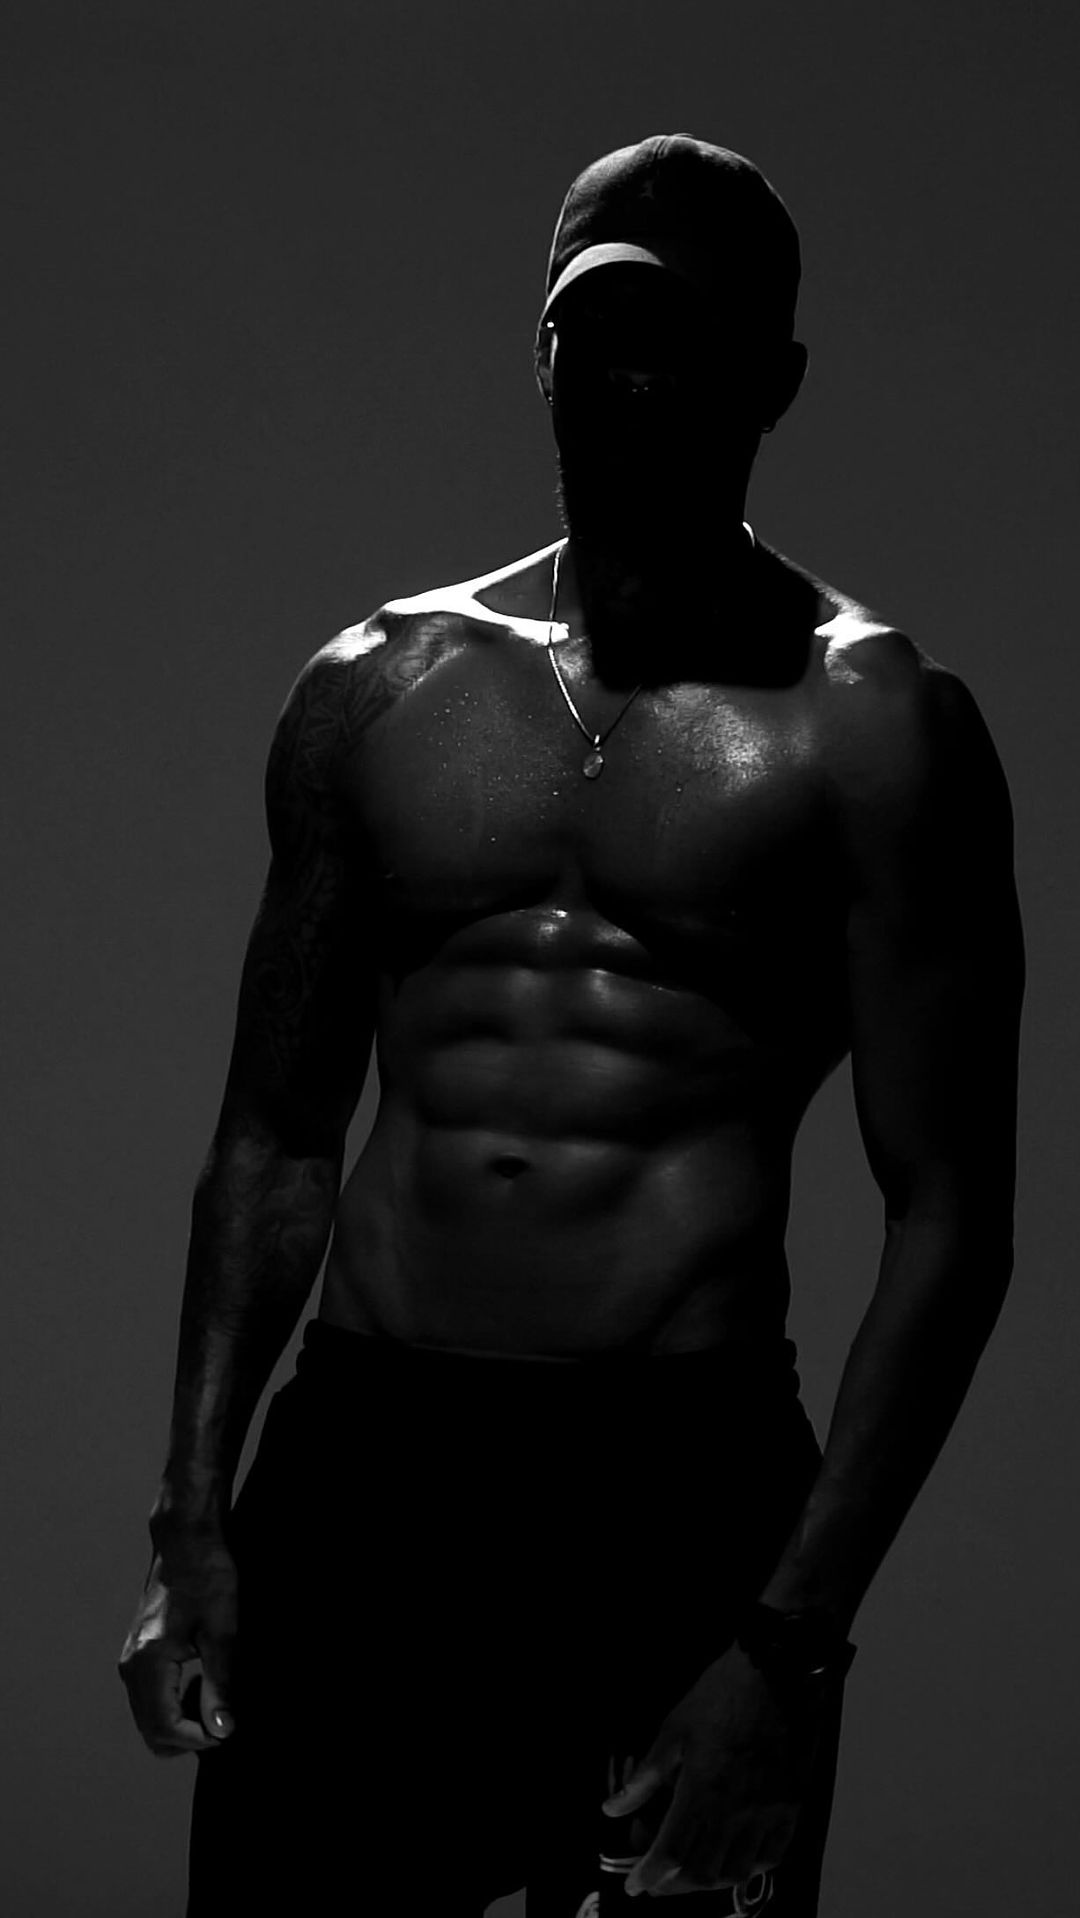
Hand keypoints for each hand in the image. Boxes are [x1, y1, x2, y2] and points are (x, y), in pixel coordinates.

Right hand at [117, 1528, 237, 1757]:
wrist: (187, 1542)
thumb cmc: (208, 1576)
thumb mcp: (223, 1630)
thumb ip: (221, 1682)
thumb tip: (222, 1729)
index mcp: (148, 1662)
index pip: (166, 1729)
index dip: (200, 1738)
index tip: (229, 1726)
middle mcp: (131, 1667)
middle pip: (153, 1733)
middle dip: (190, 1736)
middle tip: (223, 1714)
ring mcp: (130, 1662)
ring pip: (150, 1720)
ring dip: (182, 1722)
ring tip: (215, 1695)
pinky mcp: (137, 1656)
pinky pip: (150, 1700)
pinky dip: (174, 1706)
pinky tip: (200, 1683)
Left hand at [601, 1640, 831, 1896]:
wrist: (774, 1674)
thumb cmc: (718, 1697)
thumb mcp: (673, 1730)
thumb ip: (645, 1777)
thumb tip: (612, 1809)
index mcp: (703, 1791)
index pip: (672, 1852)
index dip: (650, 1875)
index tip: (635, 1885)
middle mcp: (736, 1812)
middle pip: (702, 1873)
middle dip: (673, 1886)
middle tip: (657, 1879)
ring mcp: (767, 1813)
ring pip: (737, 1872)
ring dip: (708, 1882)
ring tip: (690, 1872)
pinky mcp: (791, 1807)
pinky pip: (772, 1856)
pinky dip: (749, 1869)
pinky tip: (733, 1861)